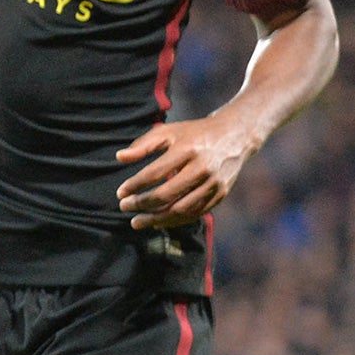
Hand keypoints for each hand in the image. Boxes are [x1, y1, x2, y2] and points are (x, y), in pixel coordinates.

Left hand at [115, 113, 258, 230]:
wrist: (234, 136)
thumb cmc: (194, 133)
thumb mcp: (168, 132)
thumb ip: (143, 145)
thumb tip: (119, 158)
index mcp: (187, 150)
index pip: (155, 173)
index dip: (135, 185)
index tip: (120, 193)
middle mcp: (203, 168)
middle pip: (167, 195)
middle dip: (142, 204)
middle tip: (124, 208)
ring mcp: (214, 183)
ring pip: (181, 209)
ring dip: (157, 219)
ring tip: (137, 222)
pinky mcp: (221, 194)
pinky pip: (196, 213)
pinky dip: (176, 221)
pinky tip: (158, 222)